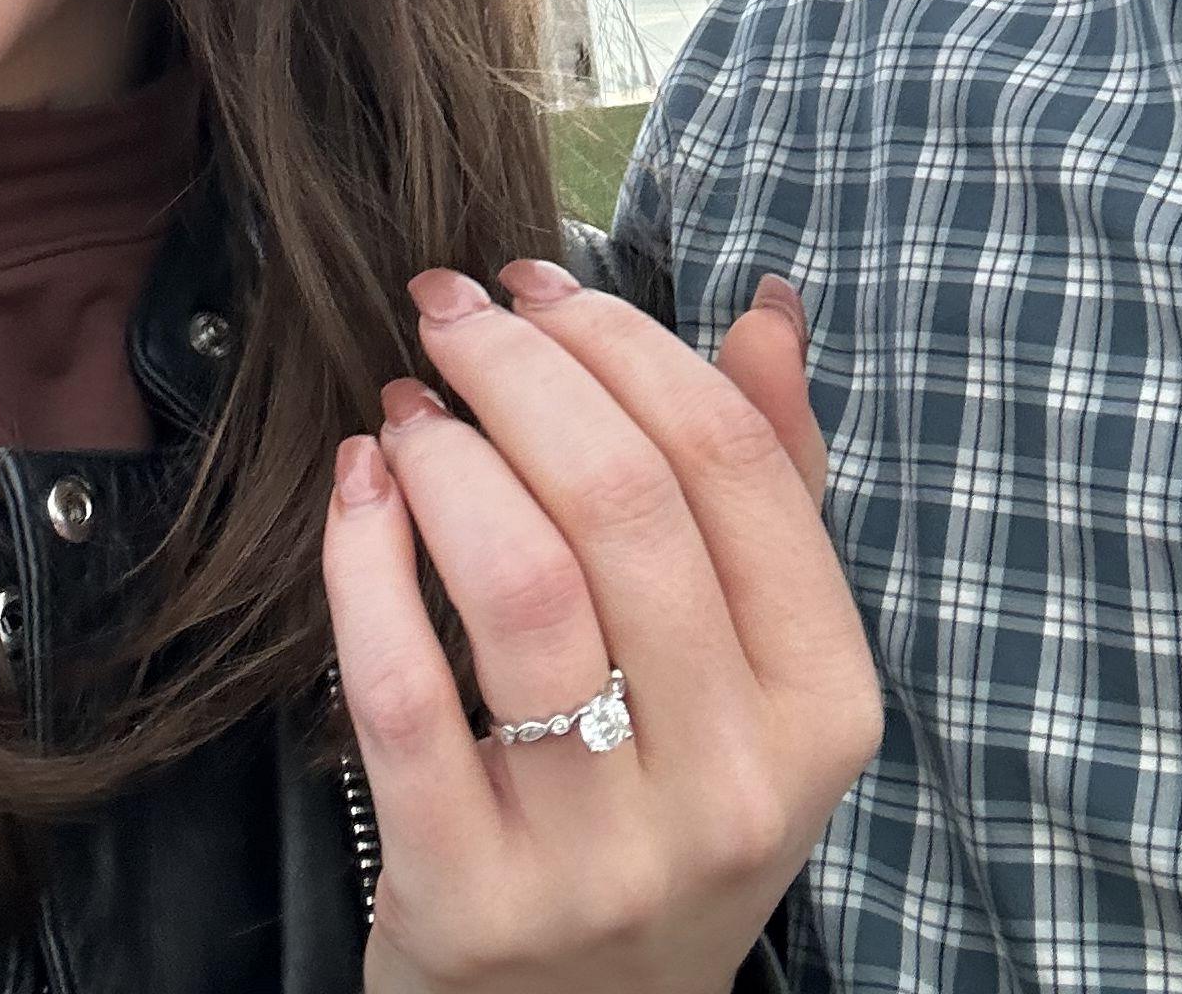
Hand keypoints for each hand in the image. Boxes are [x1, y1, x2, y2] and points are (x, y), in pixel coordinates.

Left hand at [320, 260, 881, 992]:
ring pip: (519, 586)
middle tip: (449, 310)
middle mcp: (732, 784)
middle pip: (622, 504)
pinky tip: (359, 488)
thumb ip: (770, 488)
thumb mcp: (758, 672)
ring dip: (445, 455)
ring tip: (406, 404)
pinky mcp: (470, 899)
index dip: (624, 341)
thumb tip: (769, 311)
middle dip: (520, 369)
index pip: (733, 464)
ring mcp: (602, 854)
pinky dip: (367, 561)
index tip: (539, 282)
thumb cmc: (669, 805)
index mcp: (822, 706)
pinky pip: (404, 692)